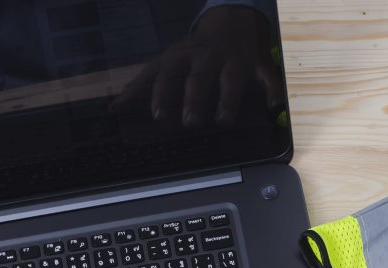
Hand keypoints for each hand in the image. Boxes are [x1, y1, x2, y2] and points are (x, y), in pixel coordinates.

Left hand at [115, 6, 283, 127]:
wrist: (230, 24)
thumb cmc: (192, 53)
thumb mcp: (166, 62)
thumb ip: (142, 85)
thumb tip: (115, 108)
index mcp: (182, 56)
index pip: (169, 74)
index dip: (163, 94)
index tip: (158, 115)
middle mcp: (207, 57)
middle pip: (200, 77)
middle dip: (194, 98)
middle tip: (189, 122)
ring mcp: (233, 60)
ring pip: (231, 78)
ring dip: (228, 99)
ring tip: (223, 120)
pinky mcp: (257, 64)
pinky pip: (266, 76)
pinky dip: (271, 89)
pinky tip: (272, 104)